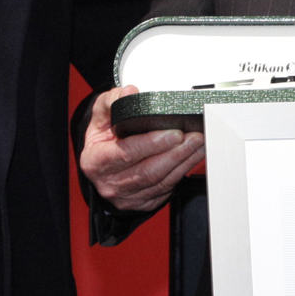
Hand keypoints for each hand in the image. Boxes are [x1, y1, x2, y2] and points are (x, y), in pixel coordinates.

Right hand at [79, 85, 204, 212]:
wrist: (102, 163)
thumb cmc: (104, 138)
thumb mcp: (100, 117)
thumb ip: (111, 102)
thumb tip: (129, 93)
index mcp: (95, 161)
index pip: (125, 154)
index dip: (151, 144)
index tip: (173, 133)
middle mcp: (110, 183)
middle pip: (148, 171)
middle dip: (176, 153)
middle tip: (194, 136)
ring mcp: (127, 196)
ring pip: (162, 181)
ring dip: (185, 162)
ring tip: (199, 143)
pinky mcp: (144, 202)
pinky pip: (168, 188)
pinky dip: (184, 171)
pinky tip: (193, 157)